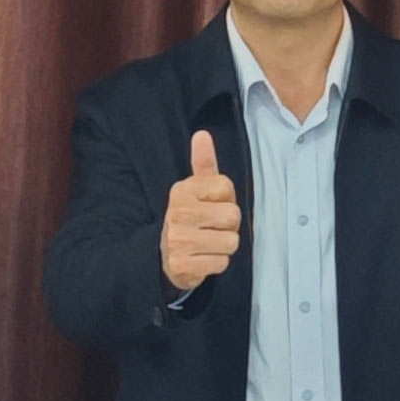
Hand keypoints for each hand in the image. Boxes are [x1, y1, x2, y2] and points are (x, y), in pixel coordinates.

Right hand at [163, 129, 244, 291]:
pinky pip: (222, 263)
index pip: (226, 188)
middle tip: (212, 228)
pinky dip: (217, 263)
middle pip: (232, 216)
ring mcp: (179, 240)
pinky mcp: (183, 266)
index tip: (212, 206)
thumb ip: (204, 163)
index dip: (226, 200)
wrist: (167, 255)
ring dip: (224, 246)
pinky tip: (203, 258)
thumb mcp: (197, 189)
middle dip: (229, 226)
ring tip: (208, 244)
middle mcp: (178, 213)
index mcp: (182, 191)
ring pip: (231, 242)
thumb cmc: (191, 218)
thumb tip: (202, 134)